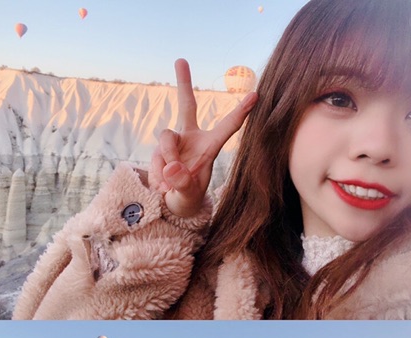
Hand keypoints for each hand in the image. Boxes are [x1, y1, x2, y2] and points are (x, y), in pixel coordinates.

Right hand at [148, 58, 257, 216]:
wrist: (172, 204)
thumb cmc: (187, 198)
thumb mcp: (188, 197)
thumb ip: (182, 184)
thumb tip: (172, 167)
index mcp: (210, 146)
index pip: (227, 127)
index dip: (241, 111)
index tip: (256, 94)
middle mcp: (191, 138)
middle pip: (186, 105)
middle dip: (183, 82)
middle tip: (180, 59)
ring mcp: (173, 142)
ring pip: (165, 139)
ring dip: (166, 160)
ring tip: (169, 185)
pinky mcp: (158, 150)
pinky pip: (155, 158)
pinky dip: (157, 175)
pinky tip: (163, 187)